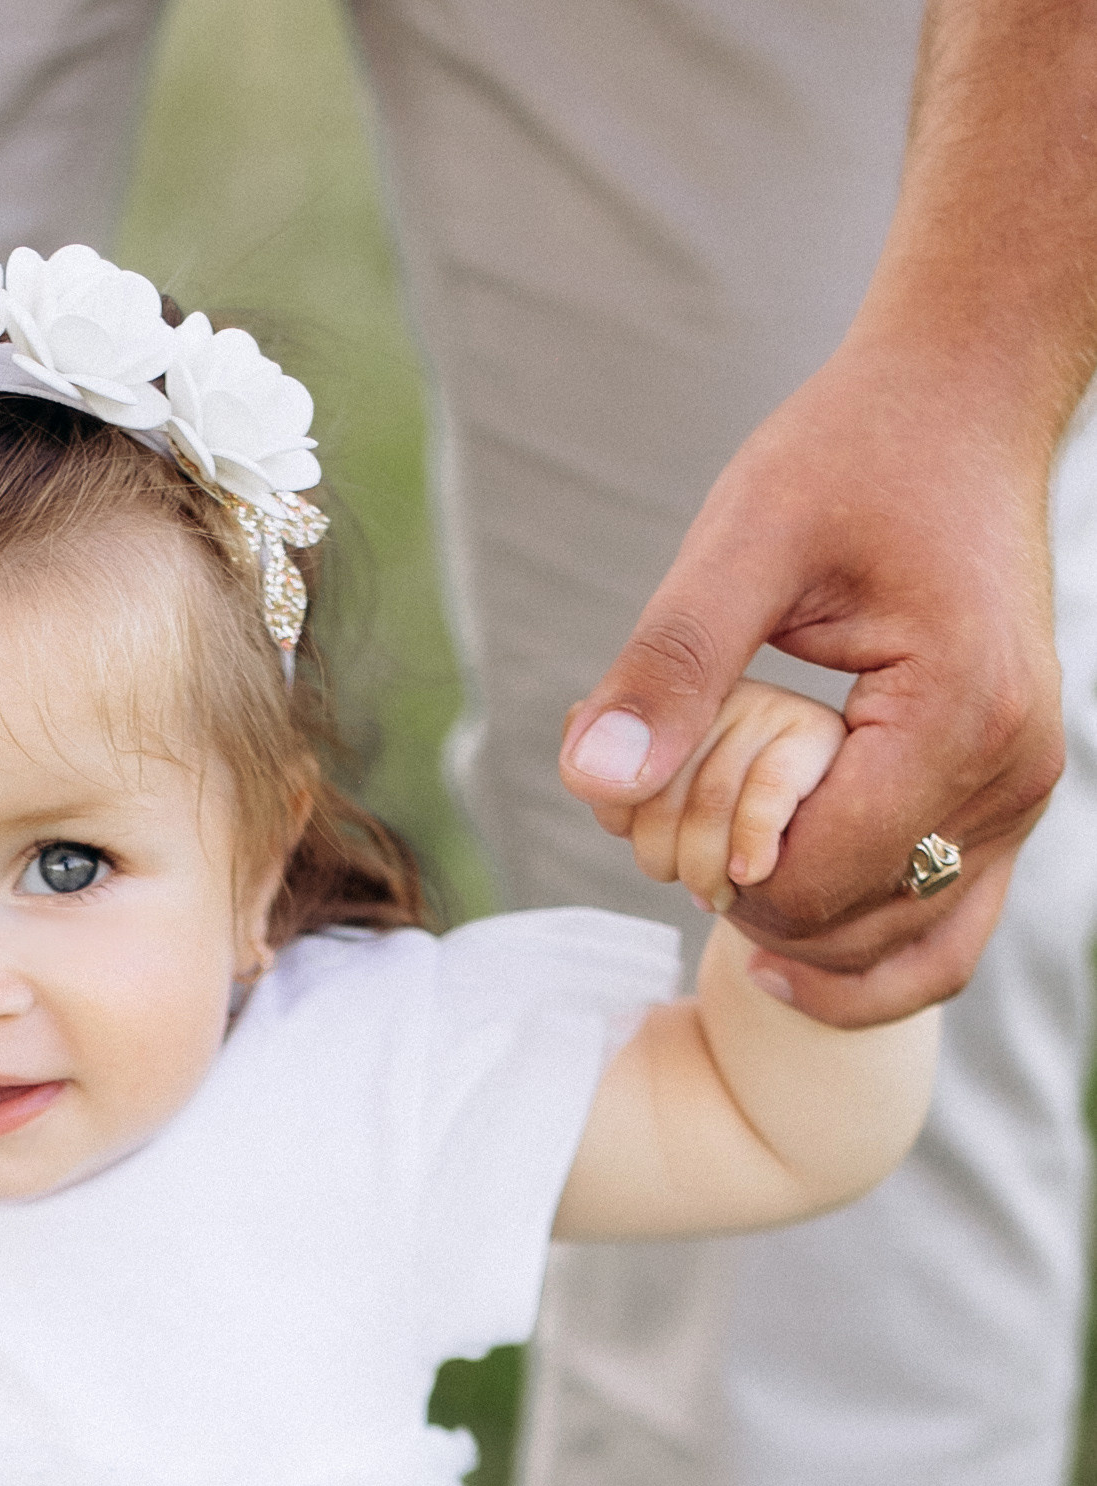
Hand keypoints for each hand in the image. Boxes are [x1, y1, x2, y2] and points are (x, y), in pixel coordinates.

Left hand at [558, 335, 1064, 1024]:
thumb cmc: (853, 452)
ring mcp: (1017, 801)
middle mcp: (1008, 778)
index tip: (661, 796)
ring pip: (894, 955)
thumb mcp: (743, 538)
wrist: (959, 406)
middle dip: (738, 898)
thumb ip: (671, 665)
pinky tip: (771, 953)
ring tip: (720, 846)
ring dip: (789, 928)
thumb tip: (592, 779)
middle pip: (843, 930)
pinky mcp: (1003, 806)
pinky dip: (855, 956)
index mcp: (957, 718)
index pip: (808, 882)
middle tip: (673, 816)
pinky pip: (939, 935)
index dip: (712, 866)